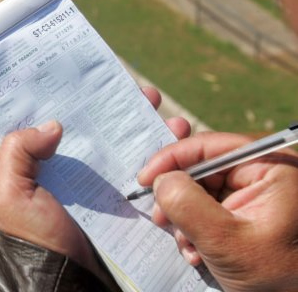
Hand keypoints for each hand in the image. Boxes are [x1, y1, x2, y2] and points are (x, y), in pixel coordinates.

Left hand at [0, 86, 190, 278]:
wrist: (62, 280)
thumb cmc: (34, 236)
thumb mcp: (12, 192)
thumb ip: (18, 152)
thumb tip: (55, 124)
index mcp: (51, 162)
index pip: (70, 121)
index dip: (87, 98)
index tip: (107, 77)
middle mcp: (82, 170)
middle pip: (108, 129)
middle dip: (131, 107)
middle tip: (149, 94)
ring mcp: (109, 187)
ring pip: (135, 148)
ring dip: (156, 130)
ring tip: (173, 121)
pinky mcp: (130, 205)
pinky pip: (152, 177)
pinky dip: (169, 160)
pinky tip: (181, 146)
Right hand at [138, 132, 297, 291]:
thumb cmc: (278, 276)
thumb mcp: (226, 241)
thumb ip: (188, 205)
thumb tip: (160, 180)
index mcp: (270, 166)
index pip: (210, 146)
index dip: (171, 159)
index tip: (144, 178)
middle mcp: (263, 173)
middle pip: (202, 169)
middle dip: (178, 196)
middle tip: (162, 218)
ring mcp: (255, 194)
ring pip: (200, 191)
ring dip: (184, 219)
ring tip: (188, 245)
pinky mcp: (246, 213)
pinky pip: (208, 209)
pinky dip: (195, 229)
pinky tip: (198, 252)